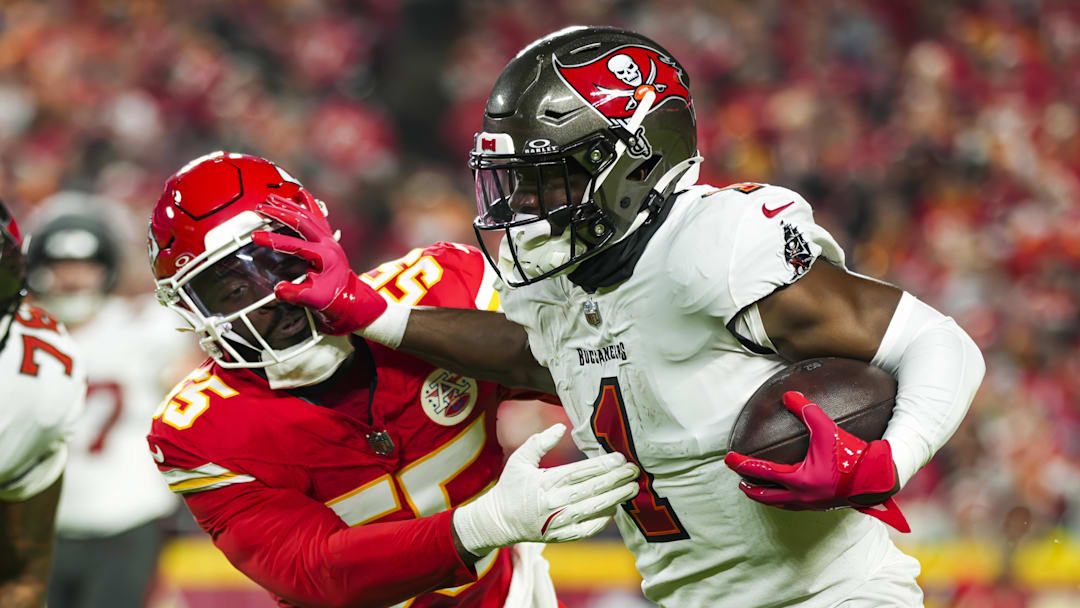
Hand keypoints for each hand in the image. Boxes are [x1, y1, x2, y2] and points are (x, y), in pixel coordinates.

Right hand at [252, 194, 386, 335]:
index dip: (273, 240)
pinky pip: (318, 215)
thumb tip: (279, 289)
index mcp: (323, 256)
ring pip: (308, 215)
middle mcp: (327, 243)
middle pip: (302, 221)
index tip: (255, 236)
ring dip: (289, 205)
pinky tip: (300, 193)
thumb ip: (295, 294)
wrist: (349, 298)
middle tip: (261, 207)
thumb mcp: (313, 300)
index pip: (295, 245)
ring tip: (272, 197)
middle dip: (280, 212)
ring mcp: (329, 238)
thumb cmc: (332, 299)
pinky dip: (308, 203)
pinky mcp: (328, 238)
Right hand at [453, 424, 638, 555]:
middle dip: (616, 479)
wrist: (498, 520)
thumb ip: (540, 441)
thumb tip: (561, 427)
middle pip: (592, 489)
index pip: (581, 472)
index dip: (603, 465)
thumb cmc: (511, 487)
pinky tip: (614, 510)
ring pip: (593, 509)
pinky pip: (586, 529)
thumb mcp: (520, 459)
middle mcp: (554, 502)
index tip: (620, 458)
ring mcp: (558, 521)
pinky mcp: (560, 536)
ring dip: (615, 498)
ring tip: (631, 489)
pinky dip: (602, 520)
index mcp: (546, 482)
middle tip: (634, 471)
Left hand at [724, 391, 909, 532]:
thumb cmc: (853, 455)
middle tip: (739, 479)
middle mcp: (802, 496)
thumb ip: (807, 411)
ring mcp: (812, 504)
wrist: (879, 479)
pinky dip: (783, 499)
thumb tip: (789, 395)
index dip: (742, 464)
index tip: (729, 458)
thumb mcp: (828, 429)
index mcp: (799, 480)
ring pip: (780, 504)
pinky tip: (788, 491)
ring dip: (765, 496)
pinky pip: (795, 505)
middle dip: (750, 487)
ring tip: (757, 488)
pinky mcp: (823, 505)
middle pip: (766, 496)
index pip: (761, 472)